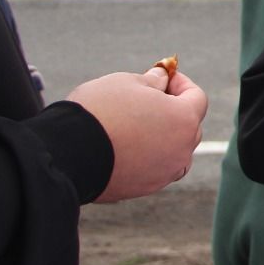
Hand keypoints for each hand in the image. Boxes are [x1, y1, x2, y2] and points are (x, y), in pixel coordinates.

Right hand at [68, 65, 207, 202]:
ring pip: (175, 150)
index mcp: (184, 120)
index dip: (181, 83)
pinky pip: (156, 167)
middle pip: (189, 125)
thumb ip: (153, 80)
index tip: (163, 76)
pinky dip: (149, 156)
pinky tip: (125, 146)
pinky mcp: (145, 188)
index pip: (197, 98)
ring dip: (164, 136)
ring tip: (136, 123)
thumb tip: (162, 78)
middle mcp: (182, 150)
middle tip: (148, 97)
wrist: (67, 153)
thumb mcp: (127, 82)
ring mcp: (165, 172)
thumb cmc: (99, 111)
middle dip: (173, 109)